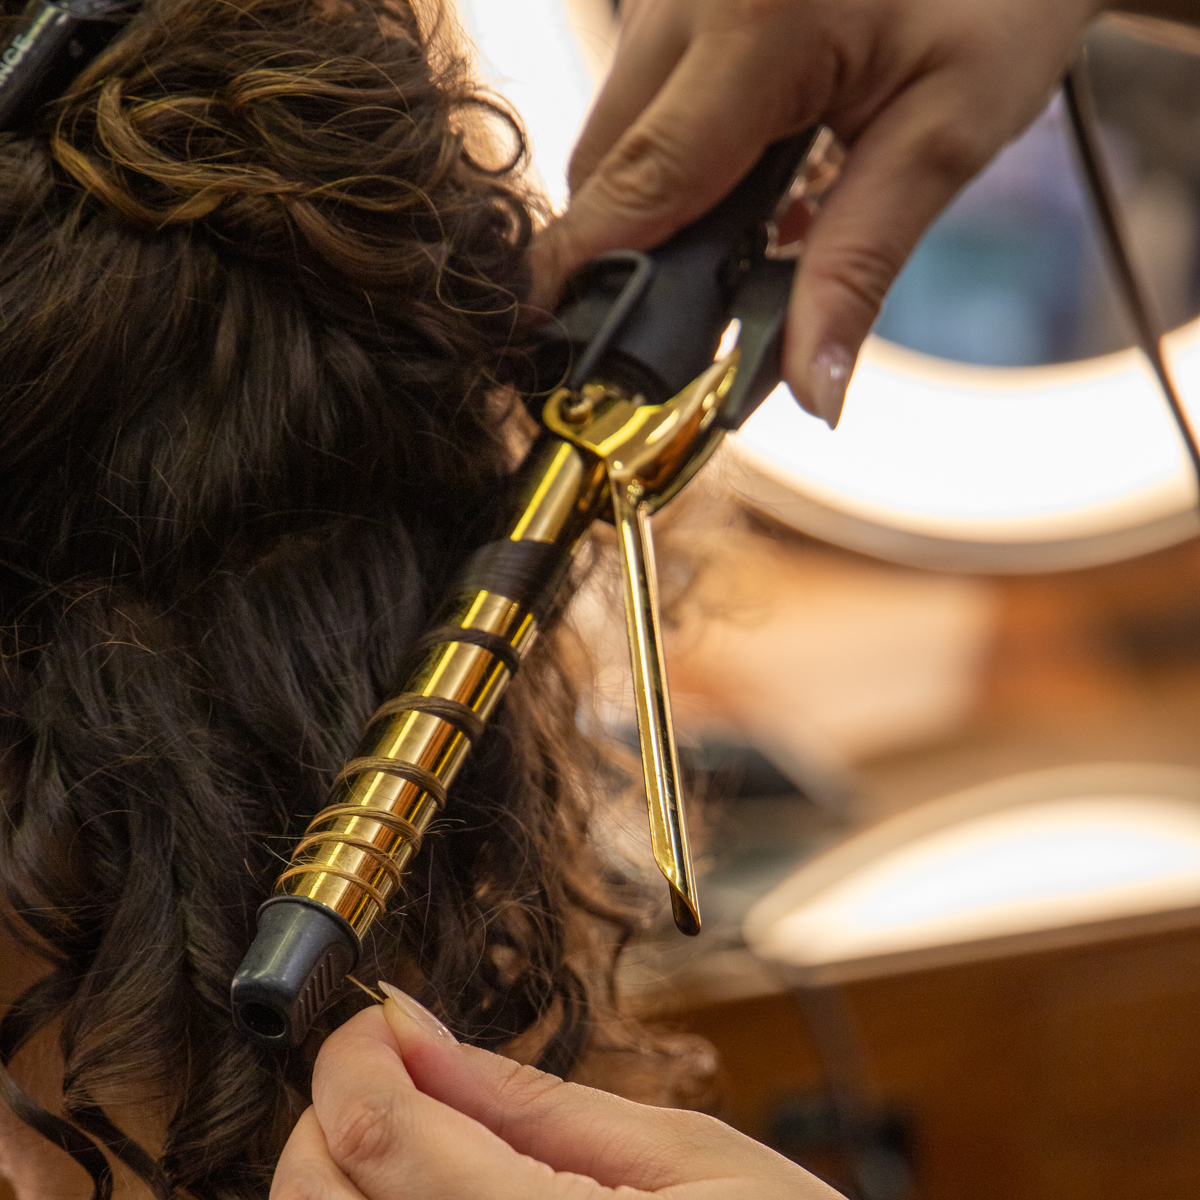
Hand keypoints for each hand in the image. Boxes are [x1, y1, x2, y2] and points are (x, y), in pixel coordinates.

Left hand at [271, 984, 841, 1198]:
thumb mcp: (686, 1157)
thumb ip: (531, 1100)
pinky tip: (429, 1199)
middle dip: (330, 1116)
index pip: (378, 1137)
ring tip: (421, 1142)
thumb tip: (413, 1028)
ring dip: (344, 1180)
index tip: (378, 1021)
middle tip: (396, 1077)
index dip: (354, 1054)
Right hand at [533, 0, 1106, 425]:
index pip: (641, 182)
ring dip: (651, 210)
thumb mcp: (946, 135)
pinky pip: (645, 101)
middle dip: (627, 255)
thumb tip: (812, 395)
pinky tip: (740, 188)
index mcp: (755, 22)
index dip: (587, 275)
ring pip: (614, 134)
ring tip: (734, 245)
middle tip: (682, 325)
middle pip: (607, 165)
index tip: (545, 347)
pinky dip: (673, 165)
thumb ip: (860, 269)